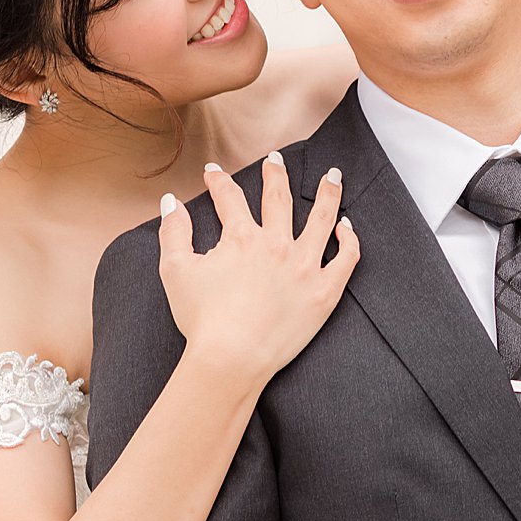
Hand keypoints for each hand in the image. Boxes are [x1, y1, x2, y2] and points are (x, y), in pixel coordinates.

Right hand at [158, 154, 359, 391]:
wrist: (230, 359)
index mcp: (241, 238)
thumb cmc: (201, 320)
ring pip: (322, 219)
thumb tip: (171, 202)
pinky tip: (347, 226)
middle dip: (276, 174)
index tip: (214, 173)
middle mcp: (277, 245)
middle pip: (279, 198)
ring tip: (332, 176)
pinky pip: (345, 259)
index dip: (219, 182)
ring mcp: (305, 267)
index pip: (229, 198)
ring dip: (327, 193)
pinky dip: (349, 239)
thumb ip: (173, 232)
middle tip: (275, 160)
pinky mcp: (324, 293)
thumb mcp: (175, 270)